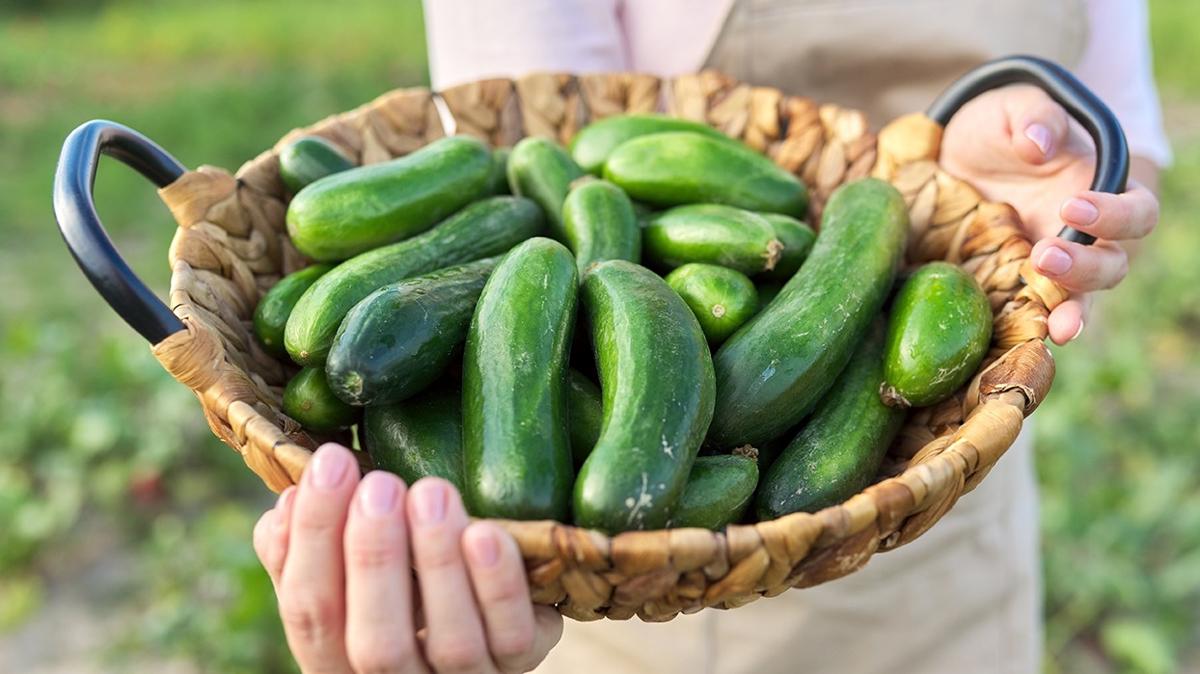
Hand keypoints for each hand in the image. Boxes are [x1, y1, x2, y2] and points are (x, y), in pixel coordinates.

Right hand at [253, 443, 562, 672]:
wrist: (486, 624)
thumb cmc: (397, 586)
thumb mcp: (348, 574)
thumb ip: (309, 547)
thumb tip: (288, 499)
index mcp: (338, 661)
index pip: (310, 613)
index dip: (312, 539)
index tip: (329, 462)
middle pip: (376, 644)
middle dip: (374, 558)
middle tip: (380, 484)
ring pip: (451, 643)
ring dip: (437, 562)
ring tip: (431, 492)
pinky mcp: (521, 663)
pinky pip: (514, 636)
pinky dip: (497, 585)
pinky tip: (485, 532)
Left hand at [939, 84, 1158, 344]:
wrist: (955, 156)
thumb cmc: (999, 127)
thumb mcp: (1011, 107)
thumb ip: (1033, 117)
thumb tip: (1039, 143)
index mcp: (1102, 191)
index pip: (1135, 212)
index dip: (1114, 215)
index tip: (1072, 206)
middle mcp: (1087, 237)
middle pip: (1113, 266)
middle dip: (1086, 268)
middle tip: (1044, 256)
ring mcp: (1053, 268)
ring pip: (1081, 301)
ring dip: (1070, 312)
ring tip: (1055, 326)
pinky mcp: (1015, 287)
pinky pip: (1032, 317)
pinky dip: (1032, 334)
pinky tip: (1026, 347)